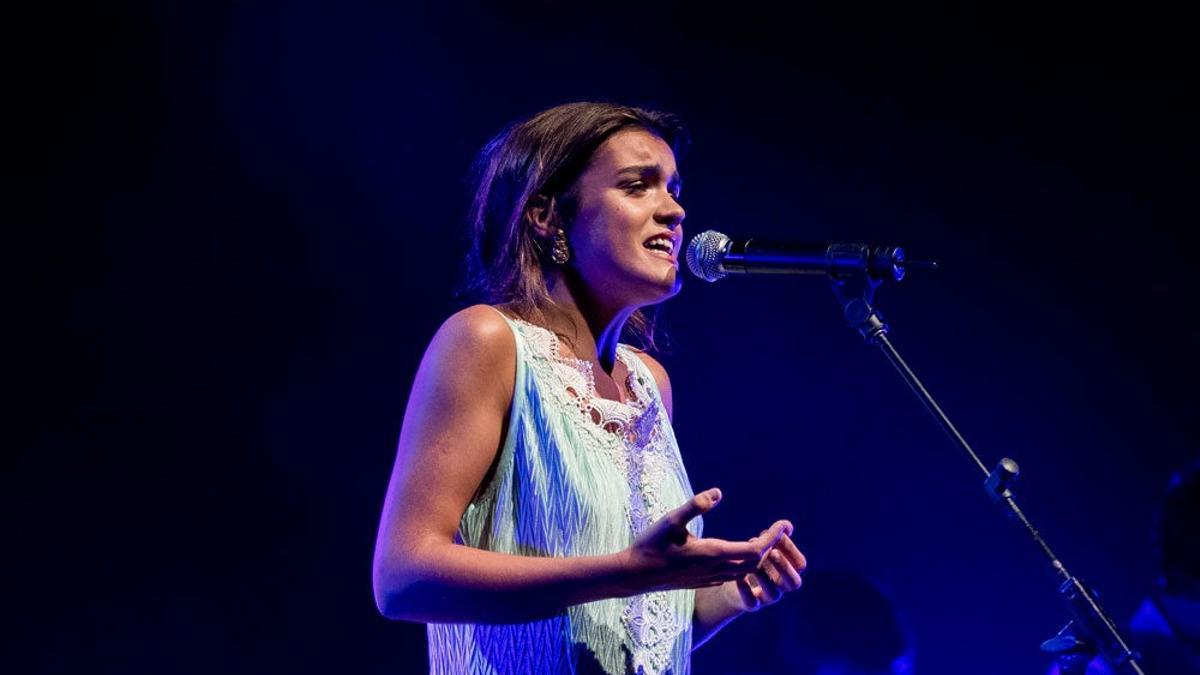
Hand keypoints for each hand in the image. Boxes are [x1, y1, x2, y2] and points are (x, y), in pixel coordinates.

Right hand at [620, 488, 791, 593]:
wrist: (634, 576)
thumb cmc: (650, 545)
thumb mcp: (670, 520)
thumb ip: (695, 505)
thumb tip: (718, 493)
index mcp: (712, 554)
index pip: (755, 550)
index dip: (773, 538)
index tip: (785, 524)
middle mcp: (716, 570)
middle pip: (755, 562)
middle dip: (771, 546)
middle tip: (780, 529)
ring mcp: (710, 579)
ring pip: (745, 571)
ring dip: (758, 557)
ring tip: (764, 539)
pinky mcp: (703, 582)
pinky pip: (733, 576)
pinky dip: (744, 565)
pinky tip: (740, 554)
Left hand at [726, 525, 805, 611]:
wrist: (735, 587)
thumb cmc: (753, 562)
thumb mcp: (764, 549)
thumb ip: (775, 537)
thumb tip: (787, 525)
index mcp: (789, 572)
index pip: (800, 564)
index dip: (790, 549)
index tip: (776, 536)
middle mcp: (781, 587)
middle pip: (794, 582)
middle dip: (784, 566)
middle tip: (772, 552)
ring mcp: (767, 598)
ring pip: (774, 594)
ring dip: (765, 577)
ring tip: (754, 564)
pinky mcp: (751, 605)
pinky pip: (752, 603)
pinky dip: (746, 591)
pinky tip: (739, 578)